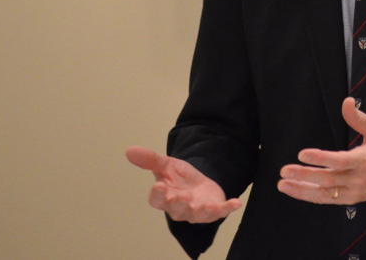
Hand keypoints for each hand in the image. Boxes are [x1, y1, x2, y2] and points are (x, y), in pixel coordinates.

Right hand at [125, 146, 242, 222]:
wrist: (199, 182)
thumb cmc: (180, 178)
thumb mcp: (166, 165)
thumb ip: (150, 159)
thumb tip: (129, 150)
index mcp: (165, 196)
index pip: (157, 200)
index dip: (157, 195)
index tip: (158, 186)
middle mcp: (179, 208)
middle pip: (176, 209)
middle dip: (179, 203)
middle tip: (183, 196)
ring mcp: (197, 211)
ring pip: (197, 215)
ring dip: (201, 211)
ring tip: (204, 205)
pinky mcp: (214, 210)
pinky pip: (221, 212)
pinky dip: (227, 208)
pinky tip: (236, 203)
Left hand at [276, 97, 365, 204]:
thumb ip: (359, 117)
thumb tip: (346, 102)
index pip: (340, 161)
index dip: (321, 159)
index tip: (302, 154)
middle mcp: (359, 178)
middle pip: (328, 180)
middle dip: (304, 176)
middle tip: (285, 170)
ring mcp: (355, 191)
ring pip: (325, 194)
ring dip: (302, 190)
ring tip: (283, 184)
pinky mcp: (352, 199)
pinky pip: (329, 199)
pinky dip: (311, 196)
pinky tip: (296, 190)